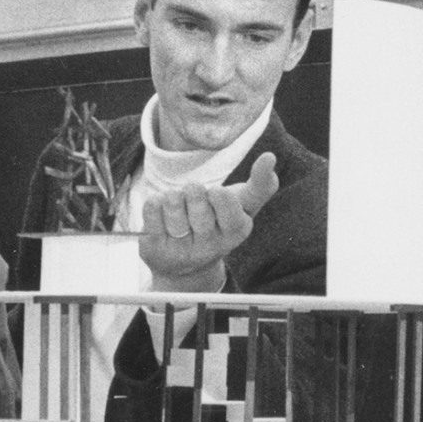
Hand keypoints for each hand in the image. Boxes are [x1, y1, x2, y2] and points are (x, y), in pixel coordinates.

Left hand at [140, 152, 279, 291]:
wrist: (186, 264)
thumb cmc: (218, 223)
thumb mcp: (243, 207)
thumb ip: (261, 185)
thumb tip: (270, 157)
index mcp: (236, 231)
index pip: (225, 203)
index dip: (218, 195)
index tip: (216, 194)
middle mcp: (210, 246)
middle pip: (196, 198)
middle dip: (193, 191)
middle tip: (194, 200)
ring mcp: (181, 250)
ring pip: (172, 201)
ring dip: (173, 196)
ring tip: (178, 207)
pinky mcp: (156, 249)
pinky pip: (152, 208)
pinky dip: (155, 203)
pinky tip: (163, 214)